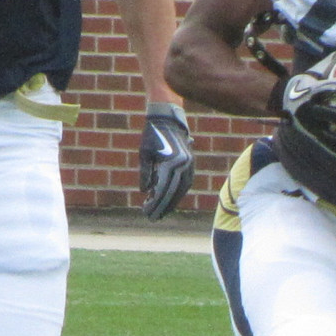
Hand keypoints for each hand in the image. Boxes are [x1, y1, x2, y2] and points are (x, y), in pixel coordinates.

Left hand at [139, 103, 192, 219]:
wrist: (168, 118)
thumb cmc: (152, 135)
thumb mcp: (144, 154)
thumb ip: (146, 174)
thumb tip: (146, 192)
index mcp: (170, 164)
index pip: (162, 190)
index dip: (155, 204)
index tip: (146, 213)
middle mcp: (182, 165)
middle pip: (173, 193)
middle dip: (163, 207)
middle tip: (153, 218)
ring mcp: (189, 164)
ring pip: (182, 189)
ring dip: (172, 202)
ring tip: (161, 212)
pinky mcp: (191, 163)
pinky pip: (186, 182)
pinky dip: (178, 192)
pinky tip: (170, 199)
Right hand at [280, 45, 335, 163]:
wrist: (283, 102)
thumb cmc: (307, 84)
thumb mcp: (316, 71)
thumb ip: (335, 60)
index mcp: (310, 93)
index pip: (318, 90)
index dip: (326, 88)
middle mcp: (311, 112)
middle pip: (324, 115)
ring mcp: (313, 127)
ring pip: (329, 136)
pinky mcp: (316, 138)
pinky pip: (331, 147)